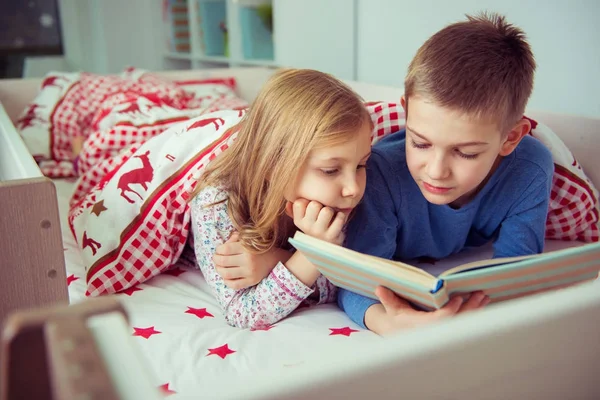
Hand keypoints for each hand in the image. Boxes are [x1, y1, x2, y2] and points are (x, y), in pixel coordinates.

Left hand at [213, 232, 291, 289]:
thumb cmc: (259, 248)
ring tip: (220, 267)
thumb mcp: (248, 239)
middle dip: (216, 259)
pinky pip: (234, 285)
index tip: (219, 250)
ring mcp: (250, 272)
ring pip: (226, 274)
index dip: (218, 250)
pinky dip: (227, 281)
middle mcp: (248, 260)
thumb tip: (222, 245)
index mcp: (247, 247)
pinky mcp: (252, 281)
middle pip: (222, 261)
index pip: (224, 249)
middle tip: (216, 258)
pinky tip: (227, 276)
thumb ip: (234, 238)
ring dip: (219, 270)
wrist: (276, 259)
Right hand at [288, 199, 346, 244]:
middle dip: (320, 204)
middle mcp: (306, 227)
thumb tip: (288, 202)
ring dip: (331, 210)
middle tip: (322, 211)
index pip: (299, 203)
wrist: (323, 250)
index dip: (307, 201)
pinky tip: (337, 220)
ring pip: (327, 211)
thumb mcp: (303, 220)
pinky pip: (339, 218)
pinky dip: (341, 216)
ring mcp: (319, 232)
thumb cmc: (314, 228)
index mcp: (298, 221)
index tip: (310, 208)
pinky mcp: (332, 236)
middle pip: (314, 205)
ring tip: (330, 216)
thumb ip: (294, 209)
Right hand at [365, 286, 489, 335]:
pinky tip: (483, 303)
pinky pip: (465, 323)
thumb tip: (379, 288)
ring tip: (484, 296)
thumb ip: (388, 298)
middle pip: (457, 322)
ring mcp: (444, 332)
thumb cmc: (399, 318)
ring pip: (464, 323)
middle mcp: (435, 331)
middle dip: (469, 308)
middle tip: (479, 294)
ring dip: (476, 309)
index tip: (458, 298)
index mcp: (422, 326)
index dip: (450, 311)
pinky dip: (475, 313)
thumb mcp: (392, 309)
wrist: (402, 334)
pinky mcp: (451, 330)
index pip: (439, 320)